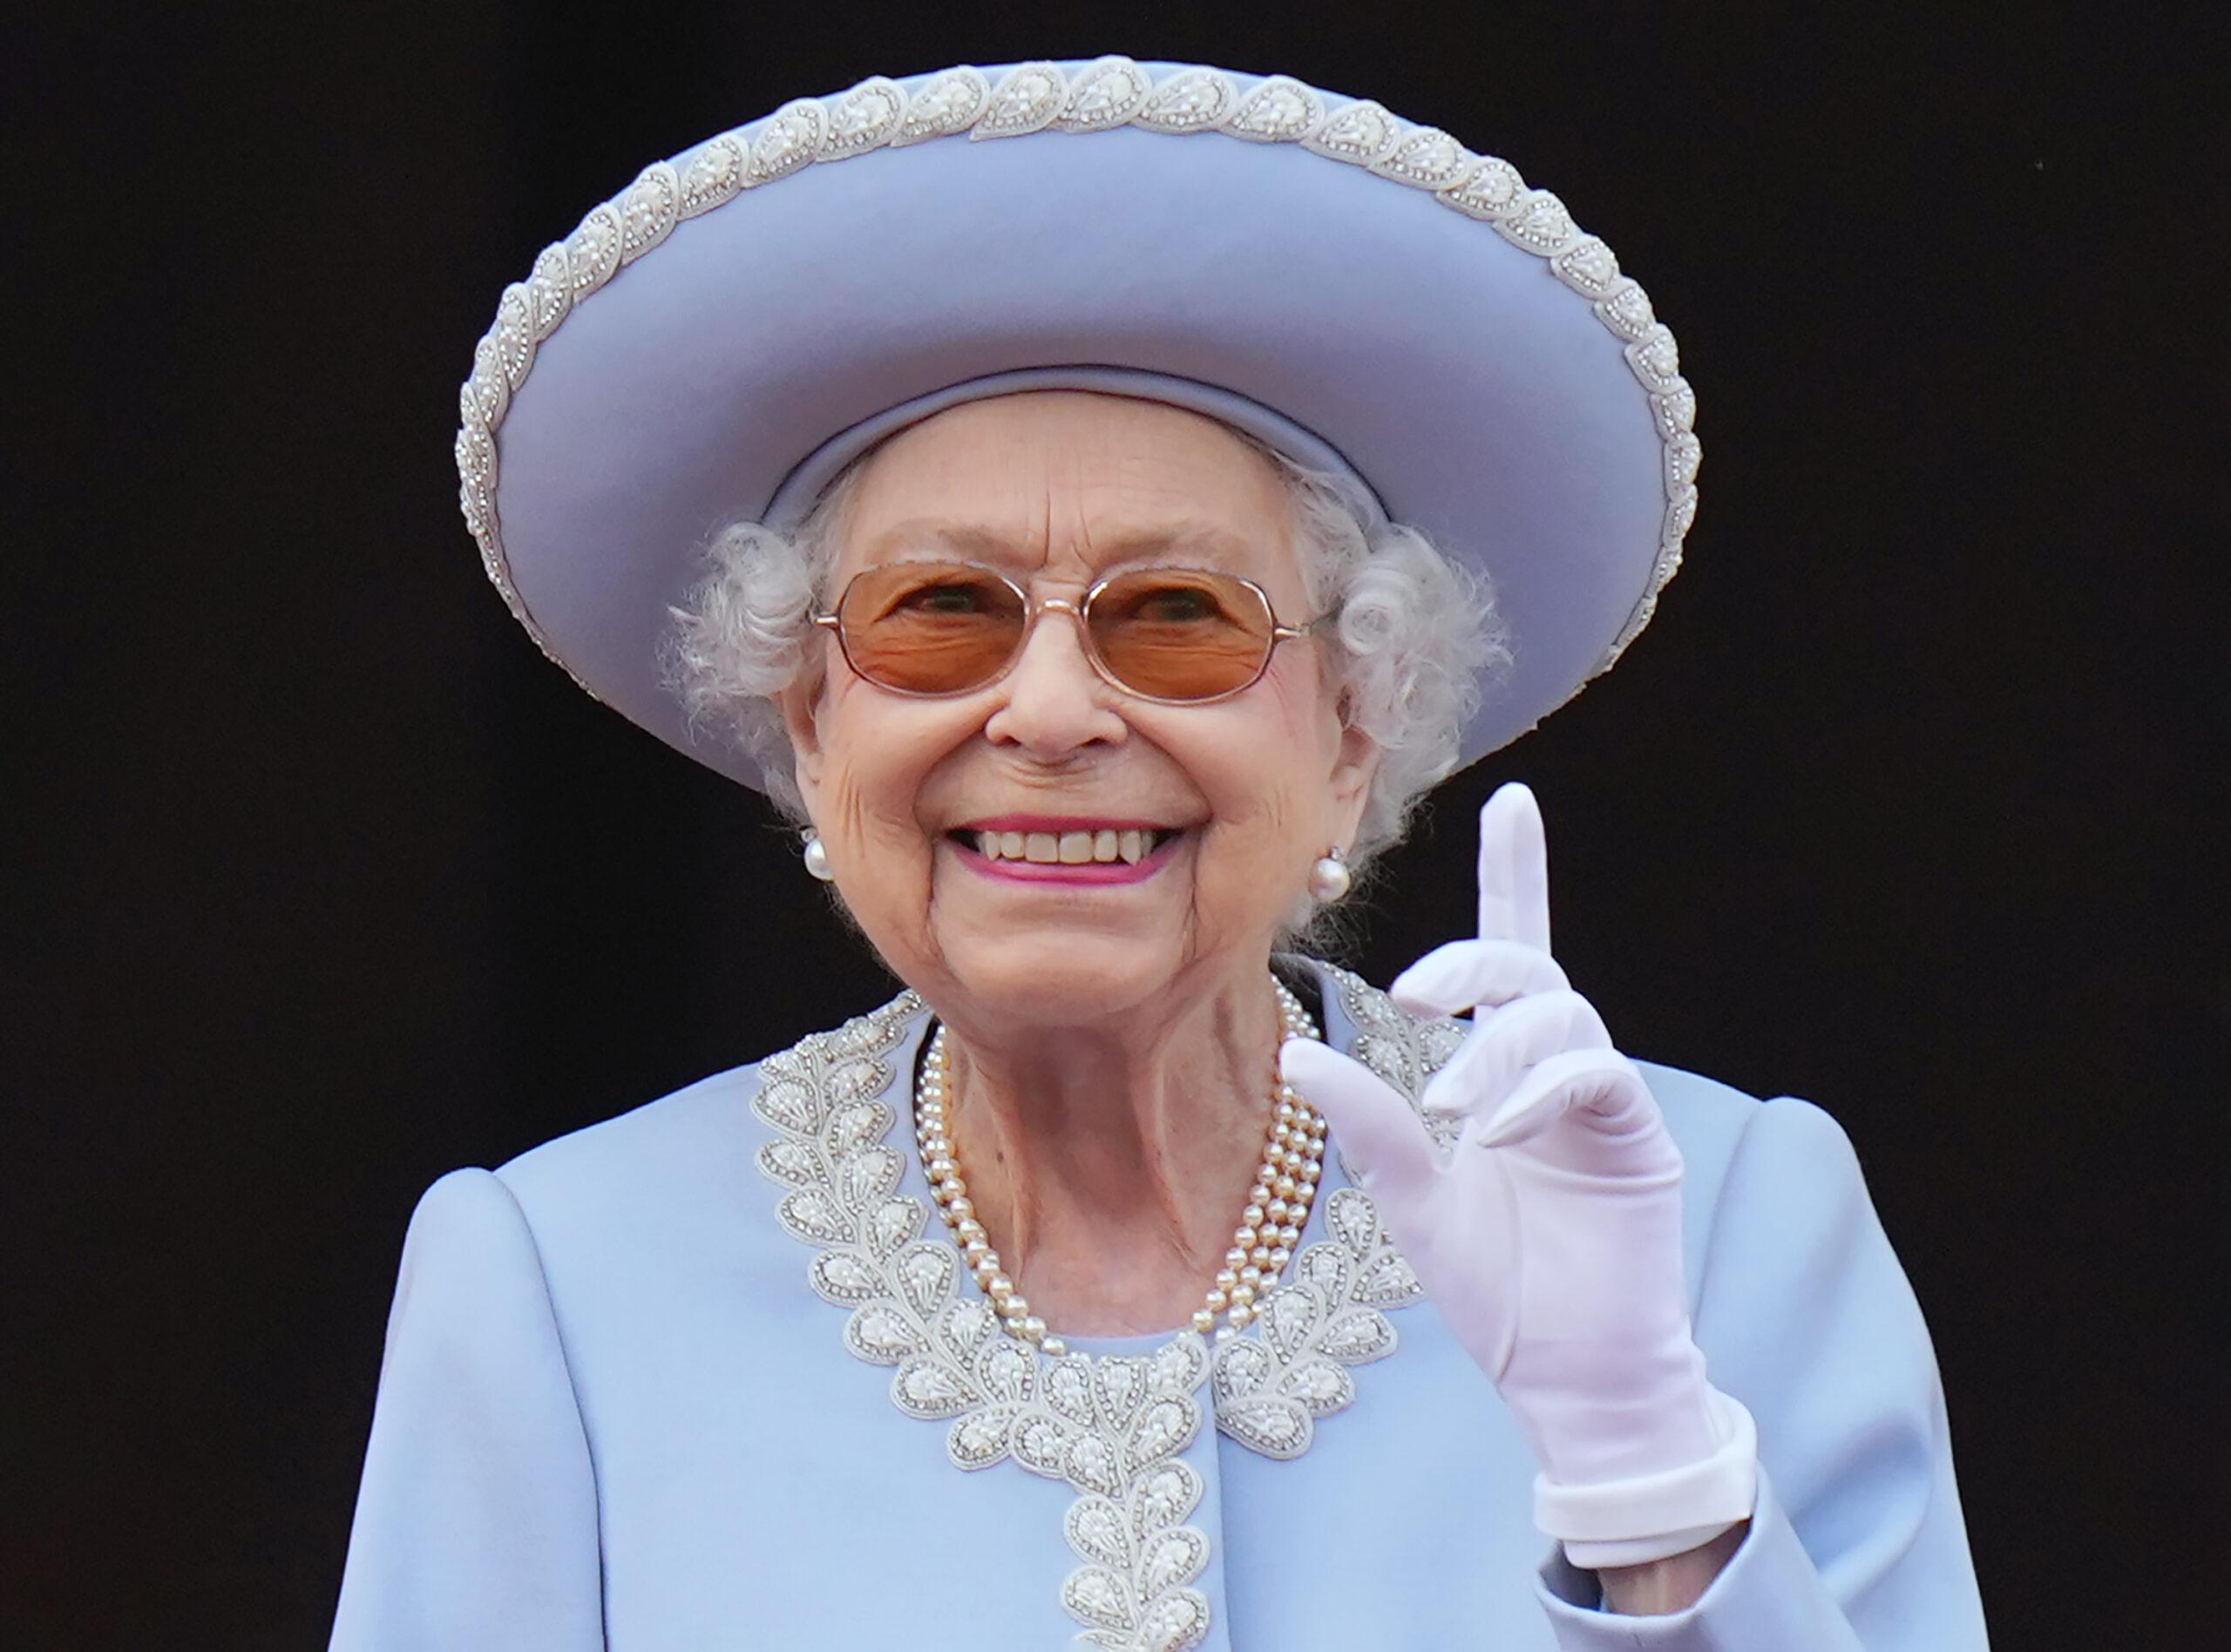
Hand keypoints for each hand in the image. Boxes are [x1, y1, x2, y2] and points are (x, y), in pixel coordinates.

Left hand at [1280, 783, 1755, 1566]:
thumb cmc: (1496, 1294)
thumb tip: (1298, 1051)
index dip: (1516, 875)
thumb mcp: (1412, 1201)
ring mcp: (1603, 1103)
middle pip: (1531, 966)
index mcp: (1504, 1074)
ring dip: (1497, 1050)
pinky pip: (1596, 1075)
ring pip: (1562, 1015)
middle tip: (1416, 994)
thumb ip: (1369, 1126)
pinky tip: (1498, 1130)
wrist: (1567, 1380)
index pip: (1512, 955)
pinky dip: (1540, 1090)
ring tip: (1453, 1111)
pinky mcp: (1637, 1139)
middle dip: (1477, 958)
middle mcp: (1556, 1072)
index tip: (1513, 797)